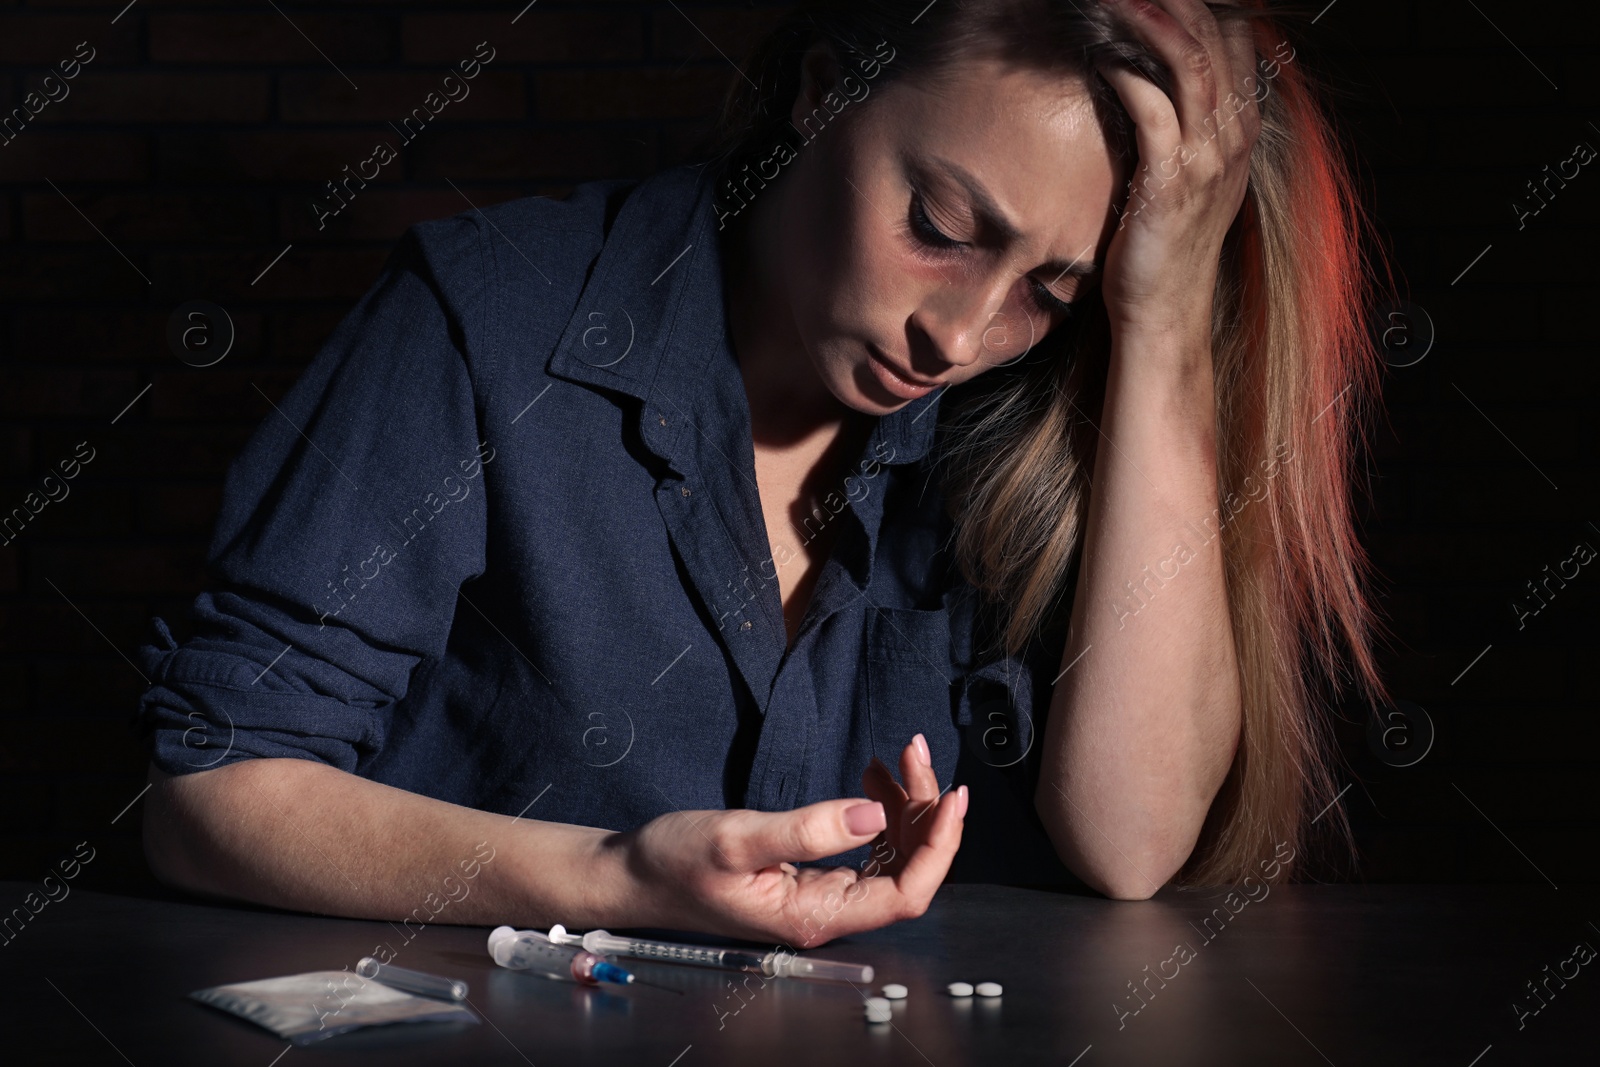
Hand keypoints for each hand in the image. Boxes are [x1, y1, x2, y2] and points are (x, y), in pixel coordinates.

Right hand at [605, 737, 966, 947]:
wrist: (635, 874)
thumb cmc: (675, 862)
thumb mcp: (737, 838)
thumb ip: (807, 830)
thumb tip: (874, 815)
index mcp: (816, 916)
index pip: (907, 893)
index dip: (939, 847)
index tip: (952, 796)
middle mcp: (827, 913)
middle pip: (907, 870)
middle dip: (925, 812)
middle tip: (917, 752)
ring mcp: (822, 895)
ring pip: (891, 856)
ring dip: (906, 807)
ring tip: (898, 758)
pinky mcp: (811, 876)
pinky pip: (867, 848)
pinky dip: (880, 811)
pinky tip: (872, 781)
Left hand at [1095, 0, 1263, 341]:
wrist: (1165, 312)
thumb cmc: (1162, 247)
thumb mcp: (1187, 179)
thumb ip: (1187, 130)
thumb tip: (1153, 83)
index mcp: (1241, 130)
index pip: (1235, 38)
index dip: (1200, 5)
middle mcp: (1233, 136)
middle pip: (1213, 37)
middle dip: (1172, 0)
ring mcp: (1207, 158)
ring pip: (1188, 61)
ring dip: (1148, 20)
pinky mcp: (1170, 180)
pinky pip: (1153, 107)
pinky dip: (1127, 73)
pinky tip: (1101, 57)